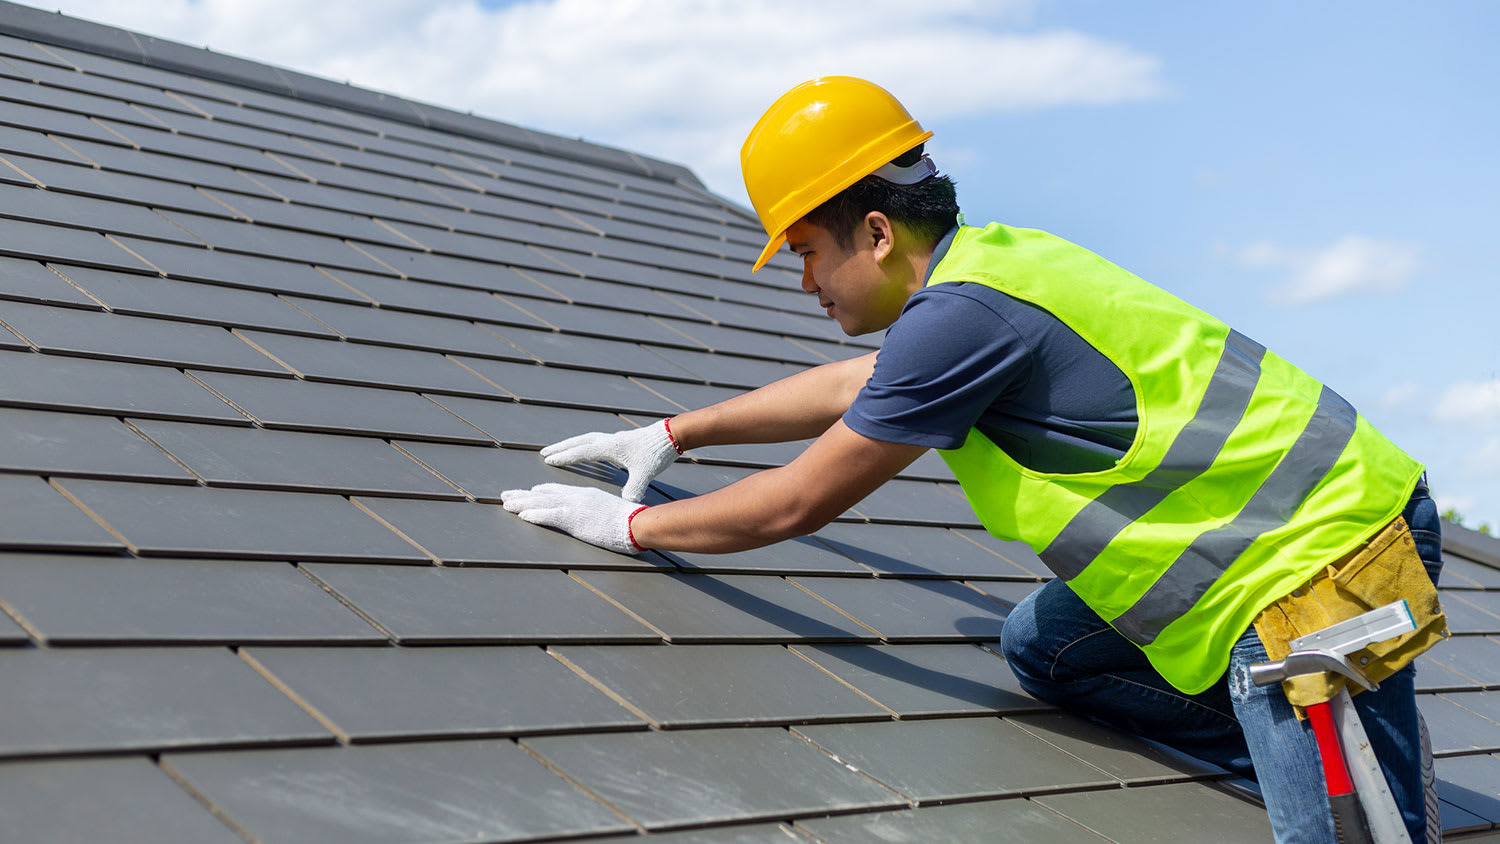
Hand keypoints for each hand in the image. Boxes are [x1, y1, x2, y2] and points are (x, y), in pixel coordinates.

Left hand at [500, 483, 646, 553]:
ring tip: (506, 504)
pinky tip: (521, 515)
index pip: (558, 491)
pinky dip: (534, 515)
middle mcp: (577, 497)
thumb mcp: (611, 514)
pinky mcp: (574, 519)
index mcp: (586, 495)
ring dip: (521, 504)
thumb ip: (599, 514)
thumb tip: (596, 520)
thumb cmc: (630, 521)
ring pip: (541, 503)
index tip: (528, 492)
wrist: (636, 523)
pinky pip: (549, 516)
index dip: (540, 492)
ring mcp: (574, 507)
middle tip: (506, 496)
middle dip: (523, 495)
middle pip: (544, 495)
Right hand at [540, 418, 680, 501]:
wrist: (671, 435)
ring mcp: (615, 439)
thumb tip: (626, 505)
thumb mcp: (645, 473)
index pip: (582, 452)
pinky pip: (597, 441)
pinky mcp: (621, 440)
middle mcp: (610, 440)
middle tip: (544, 452)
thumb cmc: (656, 453)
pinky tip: (586, 452)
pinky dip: (586, 445)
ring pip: (587, 439)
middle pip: (579, 442)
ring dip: (572, 444)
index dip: (565, 457)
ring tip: (560, 450)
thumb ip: (634, 488)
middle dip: (562, 448)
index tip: (548, 460)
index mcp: (611, 447)